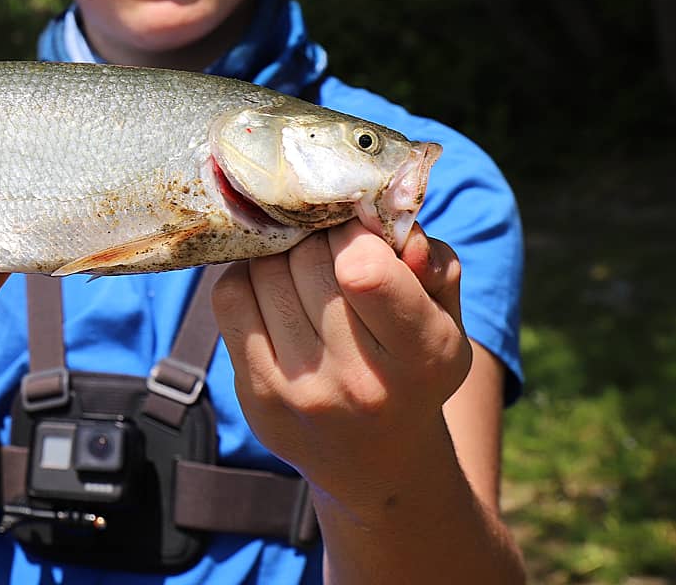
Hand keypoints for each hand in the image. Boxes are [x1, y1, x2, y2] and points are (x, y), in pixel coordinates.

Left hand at [211, 221, 472, 511]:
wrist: (378, 460)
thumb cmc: (414, 366)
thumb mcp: (446, 317)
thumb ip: (431, 261)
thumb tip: (382, 214)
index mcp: (422, 356)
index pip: (364, 271)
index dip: (354, 233)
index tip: (358, 234)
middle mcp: (361, 380)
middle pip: (309, 261)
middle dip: (318, 237)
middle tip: (327, 243)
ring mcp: (301, 390)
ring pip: (266, 272)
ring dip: (282, 253)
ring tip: (301, 264)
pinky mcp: (257, 394)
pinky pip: (230, 299)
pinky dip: (247, 276)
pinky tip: (271, 285)